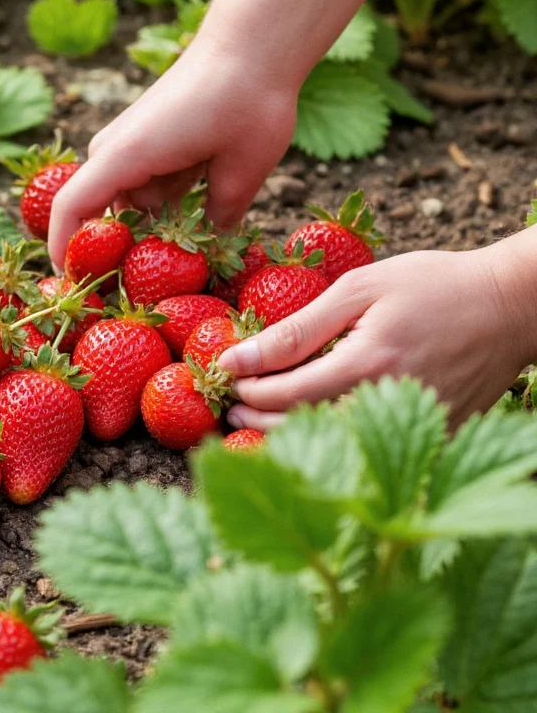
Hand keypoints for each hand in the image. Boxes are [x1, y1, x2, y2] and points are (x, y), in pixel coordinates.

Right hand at [46, 38, 297, 268]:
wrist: (253, 45)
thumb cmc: (247, 103)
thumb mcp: (241, 171)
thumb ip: (218, 220)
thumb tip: (212, 256)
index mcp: (125, 156)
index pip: (71, 211)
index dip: (67, 254)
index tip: (76, 291)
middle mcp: (115, 152)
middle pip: (99, 218)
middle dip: (118, 258)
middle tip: (144, 298)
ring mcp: (130, 149)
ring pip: (129, 209)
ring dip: (149, 236)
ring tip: (181, 271)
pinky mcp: (148, 147)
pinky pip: (147, 193)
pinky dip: (164, 215)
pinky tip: (193, 234)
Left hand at [218, 246, 536, 428]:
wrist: (514, 304)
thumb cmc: (434, 285)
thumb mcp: (360, 289)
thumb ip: (295, 328)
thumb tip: (236, 356)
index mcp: (367, 365)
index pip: (285, 395)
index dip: (248, 392)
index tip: (226, 381)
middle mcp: (391, 405)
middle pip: (305, 430)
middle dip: (258, 421)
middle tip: (231, 411)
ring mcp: (418, 428)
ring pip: (335, 447)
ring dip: (291, 436)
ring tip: (260, 420)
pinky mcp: (439, 437)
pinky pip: (373, 449)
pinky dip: (337, 441)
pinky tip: (315, 424)